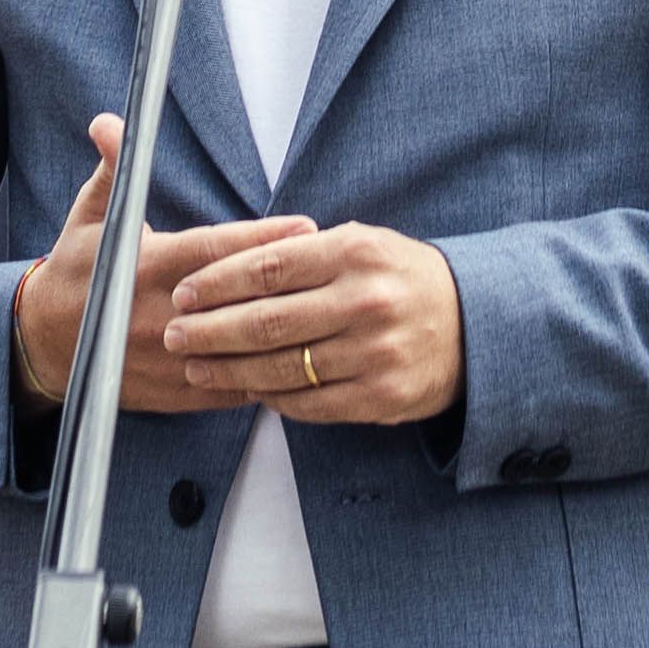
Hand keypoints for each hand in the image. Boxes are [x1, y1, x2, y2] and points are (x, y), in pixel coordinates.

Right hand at [11, 118, 319, 412]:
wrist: (44, 344)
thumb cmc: (75, 272)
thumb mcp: (89, 216)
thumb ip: (111, 170)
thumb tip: (110, 123)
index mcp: (143, 267)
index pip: (213, 252)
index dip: (261, 240)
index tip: (304, 227)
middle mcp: (155, 315)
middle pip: (235, 300)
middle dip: (287, 281)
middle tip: (333, 264)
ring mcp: (166, 359)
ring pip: (238, 349)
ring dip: (283, 331)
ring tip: (329, 312)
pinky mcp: (172, 392)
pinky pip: (228, 387)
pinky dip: (264, 375)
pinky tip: (298, 358)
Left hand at [160, 224, 465, 428]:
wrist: (475, 325)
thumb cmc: (403, 279)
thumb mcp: (362, 244)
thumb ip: (302, 252)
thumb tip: (227, 264)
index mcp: (356, 253)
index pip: (268, 267)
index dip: (217, 282)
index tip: (184, 292)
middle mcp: (364, 302)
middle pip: (266, 321)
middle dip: (209, 329)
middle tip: (173, 333)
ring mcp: (373, 353)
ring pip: (281, 367)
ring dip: (229, 370)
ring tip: (196, 365)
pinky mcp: (379, 397)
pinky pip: (309, 403)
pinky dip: (271, 397)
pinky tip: (246, 389)